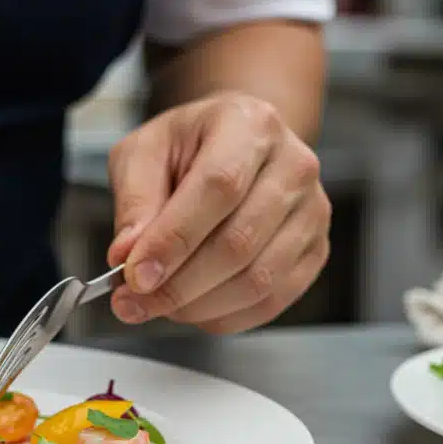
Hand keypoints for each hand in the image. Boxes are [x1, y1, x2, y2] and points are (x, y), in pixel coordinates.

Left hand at [105, 91, 330, 333]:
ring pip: (258, 280)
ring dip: (197, 306)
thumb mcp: (142, 154)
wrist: (233, 146)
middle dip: (177, 285)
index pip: (218, 188)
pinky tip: (190, 309)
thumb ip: (133, 202)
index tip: (135, 276)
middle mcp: (293, 166)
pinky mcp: (315, 250)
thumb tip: (127, 255)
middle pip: (239, 242)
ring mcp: (312, 211)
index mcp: (249, 125)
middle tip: (131, 302)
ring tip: (155, 304)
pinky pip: (272, 300)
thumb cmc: (186, 148)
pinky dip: (224, 317)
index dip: (174, 240)